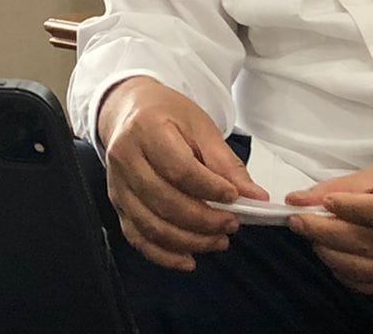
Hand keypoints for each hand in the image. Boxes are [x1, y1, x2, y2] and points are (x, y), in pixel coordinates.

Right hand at [97, 76, 267, 271]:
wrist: (129, 111)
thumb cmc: (167, 116)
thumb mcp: (200, 127)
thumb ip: (226, 164)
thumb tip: (255, 197)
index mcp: (147, 130)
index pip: (179, 169)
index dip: (209, 189)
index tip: (235, 198)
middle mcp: (125, 158)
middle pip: (165, 201)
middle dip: (204, 220)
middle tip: (232, 224)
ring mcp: (117, 184)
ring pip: (151, 224)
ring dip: (189, 240)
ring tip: (219, 240)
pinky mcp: (117, 204)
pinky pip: (138, 237)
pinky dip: (164, 255)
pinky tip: (189, 259)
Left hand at [283, 158, 372, 294]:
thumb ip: (341, 187)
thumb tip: (299, 199)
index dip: (348, 209)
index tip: (320, 203)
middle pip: (369, 242)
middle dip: (326, 233)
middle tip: (298, 222)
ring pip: (369, 268)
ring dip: (332, 255)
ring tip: (313, 238)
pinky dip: (348, 275)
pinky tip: (334, 258)